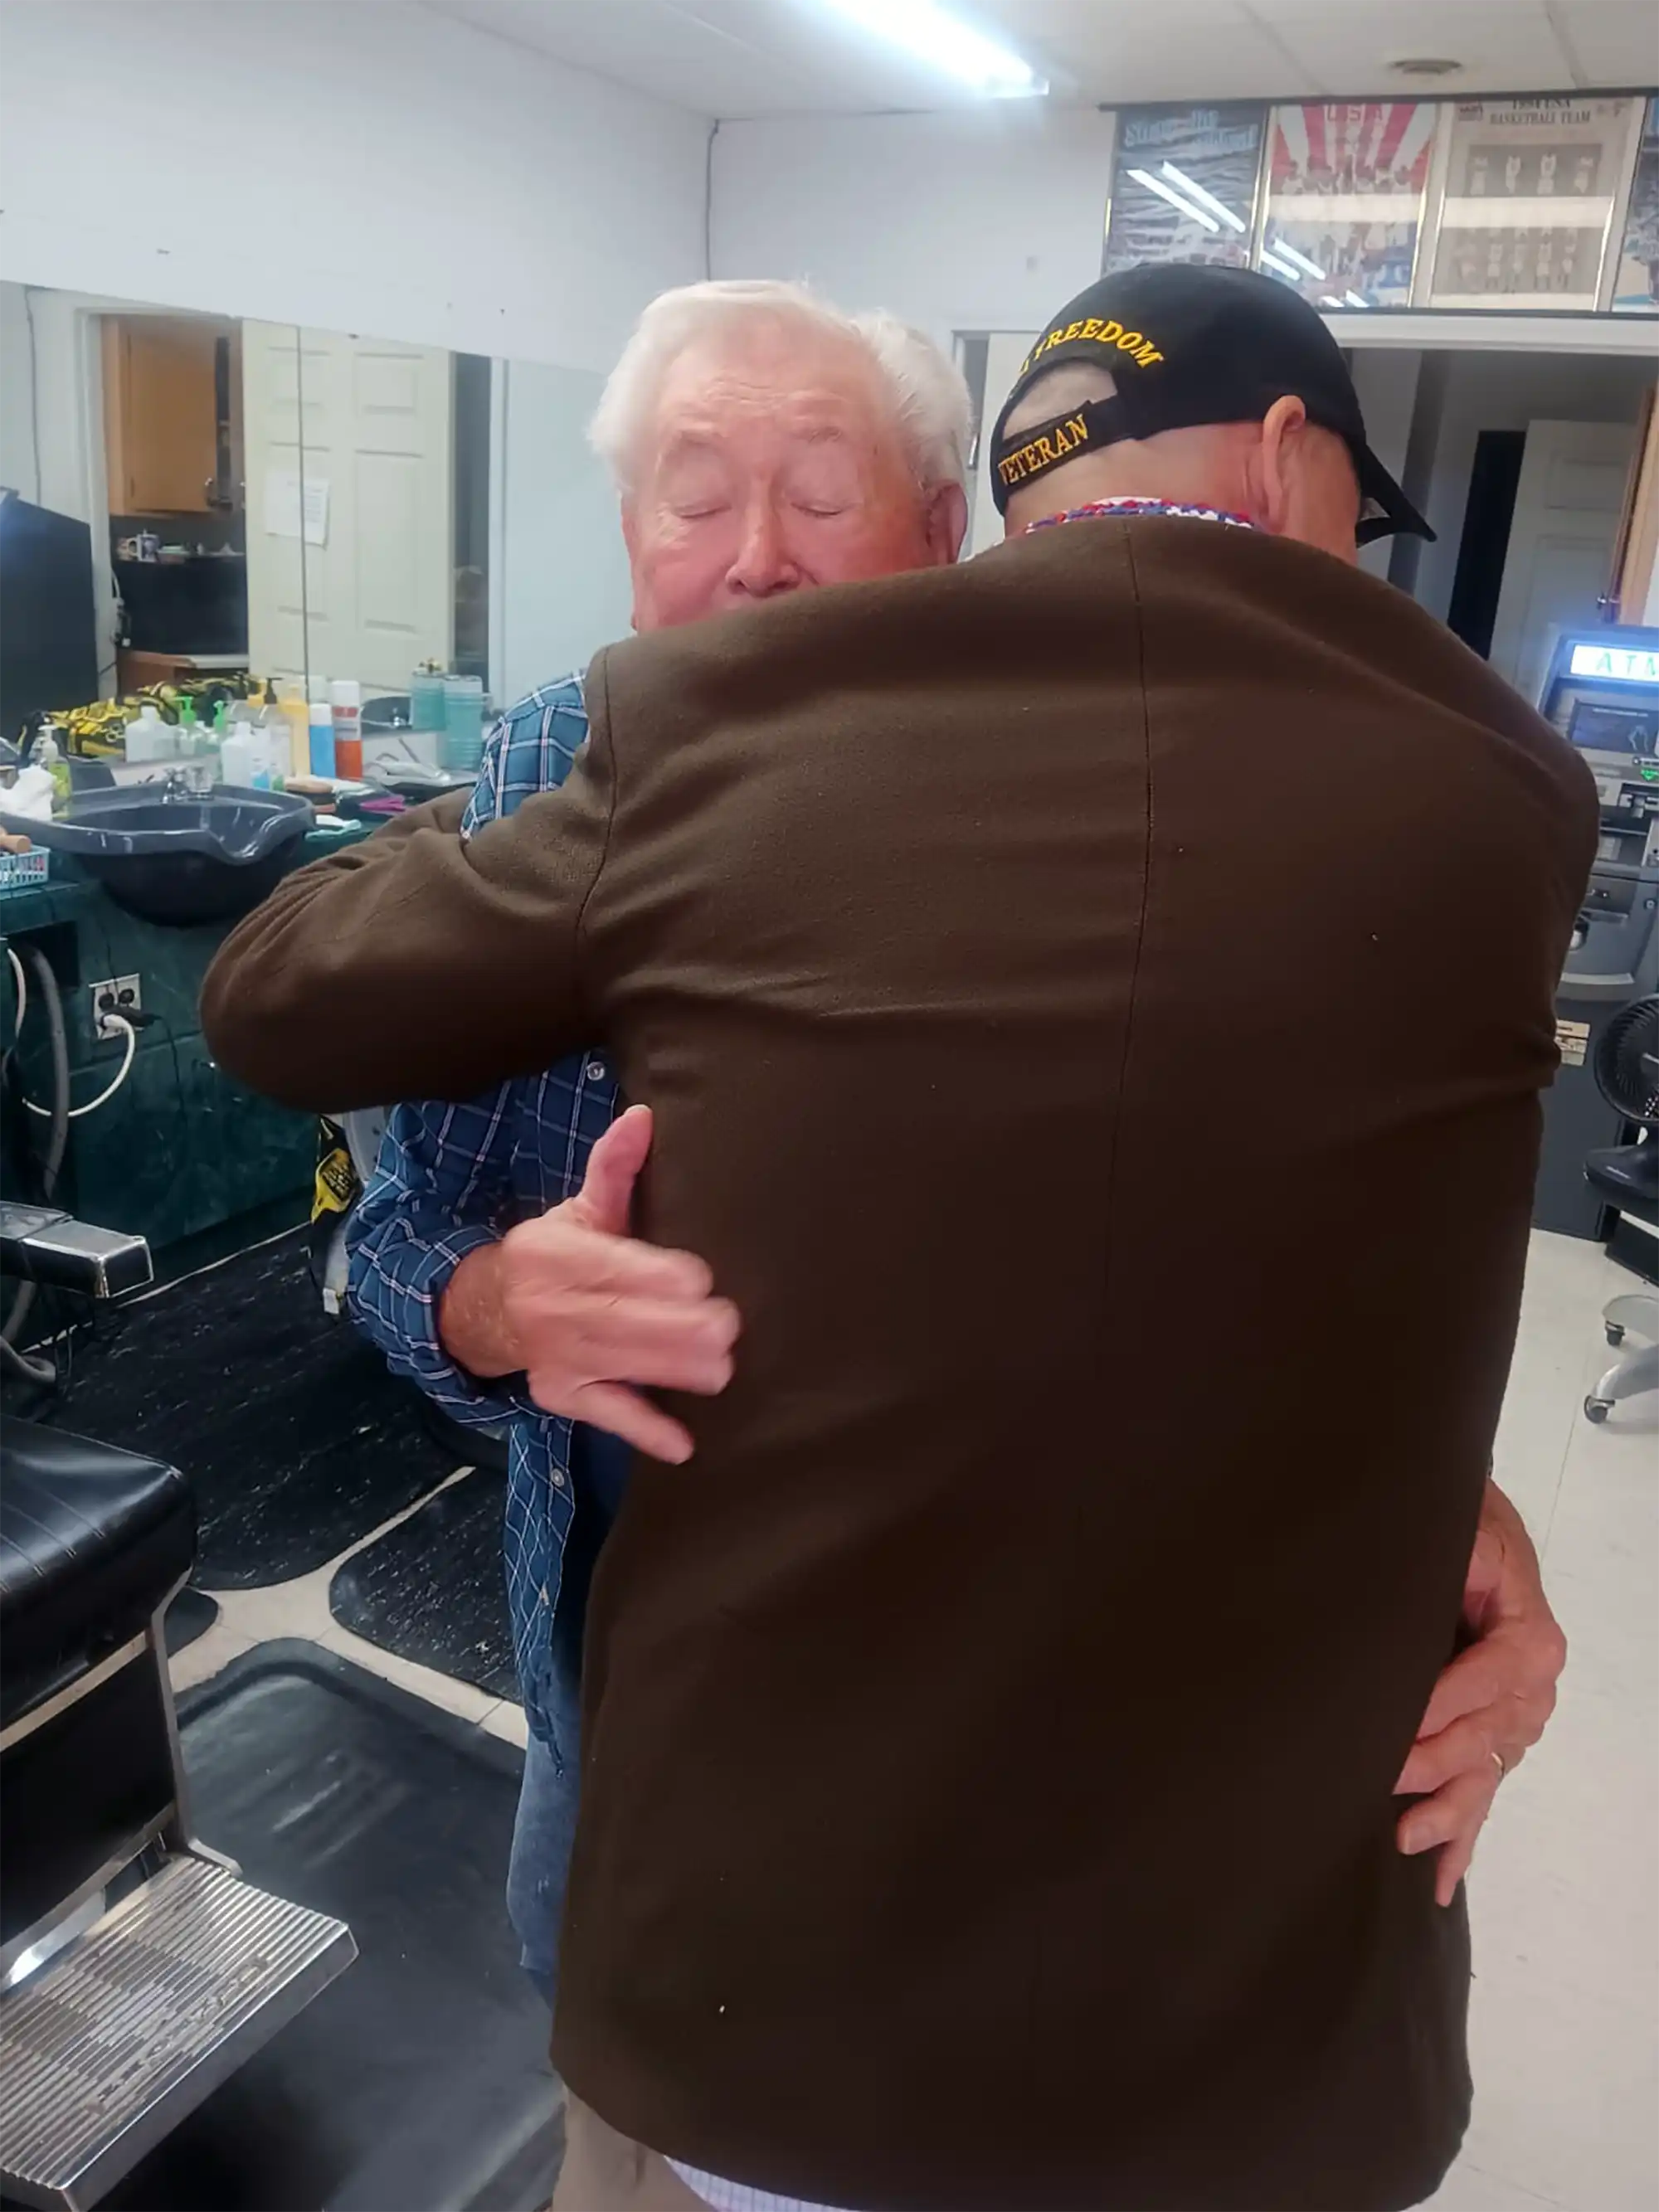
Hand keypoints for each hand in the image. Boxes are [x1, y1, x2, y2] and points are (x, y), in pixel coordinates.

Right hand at [441, 1104, 738, 1462]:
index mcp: (555, 1254)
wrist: (485, 1308)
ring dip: (667, 1371)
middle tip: (725, 1327)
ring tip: (720, 1371)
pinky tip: (682, 1444)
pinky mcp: (563, 1395)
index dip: (649, 1273)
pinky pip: (605, 1414)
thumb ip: (613, 1167)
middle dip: (670, 1326)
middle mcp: (551, 1307)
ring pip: (616, 1365)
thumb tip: (642, 1118)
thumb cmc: (555, 1254)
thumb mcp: (579, 1207)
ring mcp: (556, 1356)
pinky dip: (642, 1429)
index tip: (697, 1278)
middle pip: (614, 1319)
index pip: (605, 1264)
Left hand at [1395, 1479, 1565, 1904]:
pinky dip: (1464, 1833)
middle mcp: (1531, 1685)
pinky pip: (1483, 1788)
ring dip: (1448, 1812)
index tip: (1391, 1729)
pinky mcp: (1494, 1733)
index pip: (1486, 1682)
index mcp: (1528, 1637)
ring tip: (1407, 1840)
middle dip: (1432, 1764)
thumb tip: (1394, 1612)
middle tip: (1378, 1778)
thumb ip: (1445, 1573)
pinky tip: (1441, 1877)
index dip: (1439, 1707)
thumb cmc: (1465, 1521)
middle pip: (1483, 1737)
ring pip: (1483, 1773)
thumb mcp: (1464, 1534)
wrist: (1472, 1519)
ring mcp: (1515, 1715)